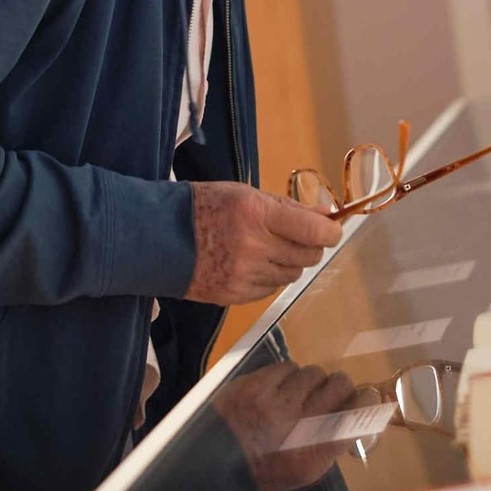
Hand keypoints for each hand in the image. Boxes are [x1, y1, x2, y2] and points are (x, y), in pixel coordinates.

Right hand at [185, 182, 341, 305]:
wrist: (158, 238)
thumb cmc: (204, 207)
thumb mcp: (246, 195)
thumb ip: (288, 207)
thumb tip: (326, 214)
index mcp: (256, 214)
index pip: (313, 230)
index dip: (330, 231)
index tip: (331, 229)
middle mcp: (253, 247)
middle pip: (307, 256)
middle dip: (309, 245)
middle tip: (296, 235)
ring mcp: (244, 275)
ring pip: (292, 274)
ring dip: (289, 262)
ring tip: (267, 248)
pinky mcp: (235, 296)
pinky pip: (271, 288)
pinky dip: (270, 276)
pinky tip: (251, 263)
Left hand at [212, 362, 360, 490]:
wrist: (213, 466)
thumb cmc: (264, 470)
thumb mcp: (306, 471)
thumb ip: (334, 443)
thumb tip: (360, 414)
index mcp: (315, 454)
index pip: (358, 414)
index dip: (366, 401)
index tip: (363, 399)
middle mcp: (298, 425)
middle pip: (340, 384)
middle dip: (339, 386)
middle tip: (328, 394)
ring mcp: (274, 402)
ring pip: (313, 372)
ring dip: (310, 381)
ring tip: (297, 394)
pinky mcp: (254, 385)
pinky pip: (287, 366)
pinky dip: (287, 375)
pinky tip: (277, 389)